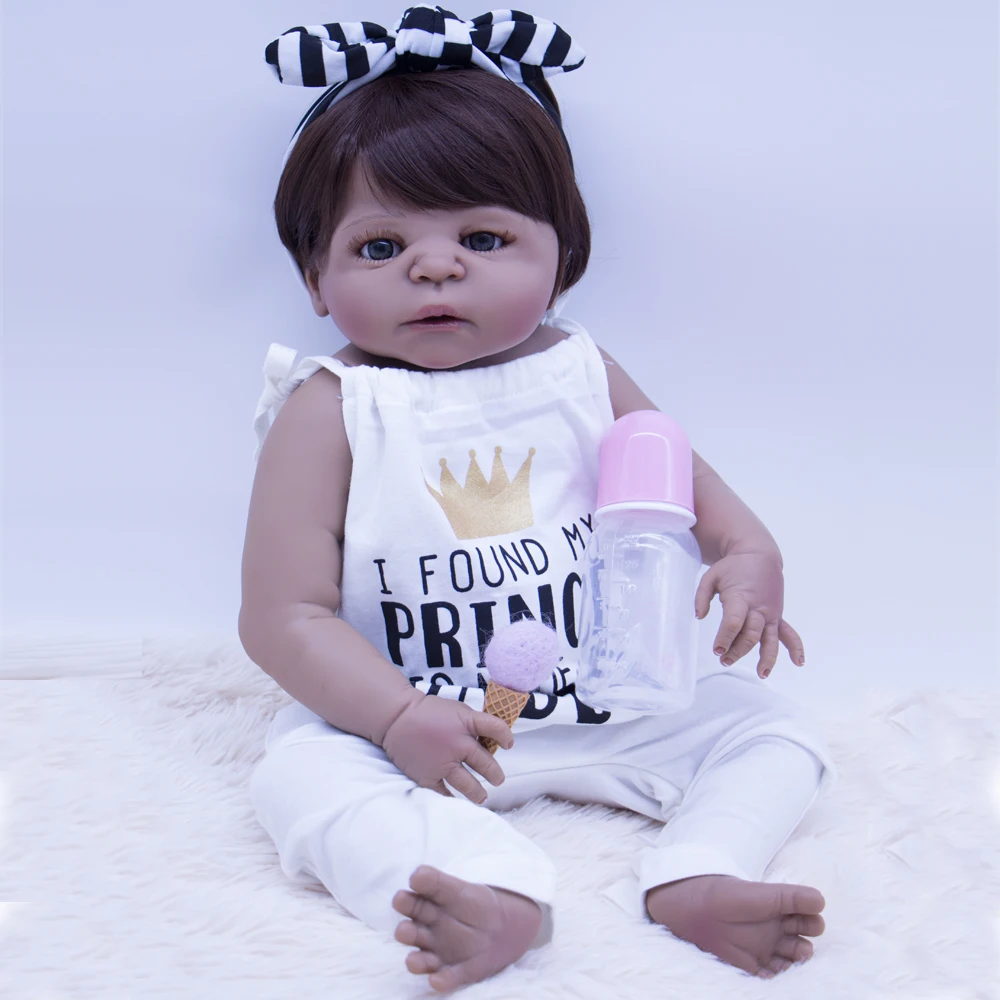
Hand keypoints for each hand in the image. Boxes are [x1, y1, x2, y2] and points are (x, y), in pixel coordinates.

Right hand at [380, 694, 514, 803]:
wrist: (396, 717)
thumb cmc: (427, 711)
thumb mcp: (456, 709)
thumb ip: (472, 723)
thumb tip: (490, 738)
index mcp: (467, 722)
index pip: (497, 728)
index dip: (506, 737)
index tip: (508, 744)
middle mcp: (459, 744)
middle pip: (486, 764)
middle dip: (495, 774)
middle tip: (498, 780)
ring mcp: (444, 762)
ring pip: (469, 785)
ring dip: (479, 793)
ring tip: (482, 796)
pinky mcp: (428, 776)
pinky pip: (445, 793)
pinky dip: (452, 798)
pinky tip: (456, 800)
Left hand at [694, 550, 804, 677]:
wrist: (759, 555)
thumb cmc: (732, 567)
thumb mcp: (711, 576)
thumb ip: (701, 596)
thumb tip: (698, 616)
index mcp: (741, 597)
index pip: (734, 622)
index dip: (725, 638)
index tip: (717, 649)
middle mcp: (759, 608)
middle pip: (751, 635)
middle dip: (738, 650)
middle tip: (724, 659)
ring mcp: (771, 614)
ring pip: (771, 639)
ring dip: (767, 658)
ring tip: (761, 673)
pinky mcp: (777, 616)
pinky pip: (789, 633)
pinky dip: (795, 647)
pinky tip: (798, 662)